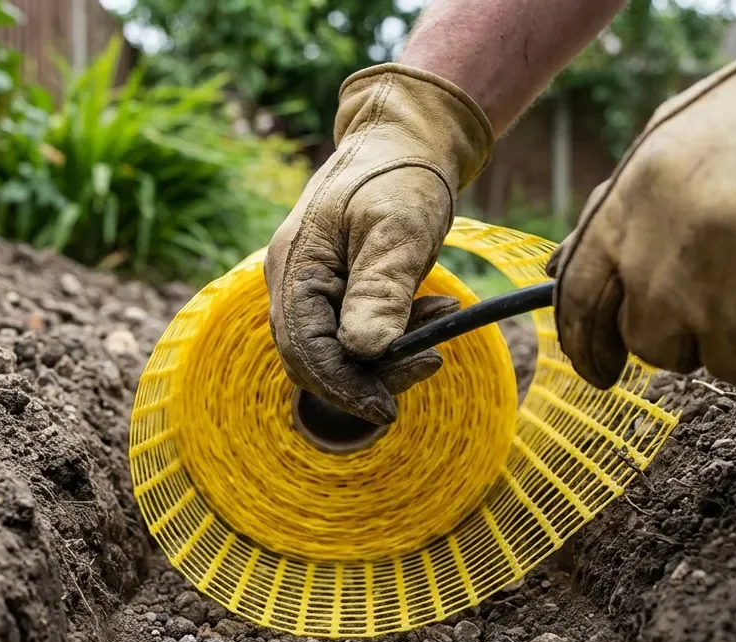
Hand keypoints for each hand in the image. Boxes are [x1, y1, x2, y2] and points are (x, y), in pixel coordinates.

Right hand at [264, 64, 492, 424]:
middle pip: (316, 357)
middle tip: (431, 363)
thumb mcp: (397, 229)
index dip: (343, 387)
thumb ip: (379, 289)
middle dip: (371, 374)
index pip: (304, 349)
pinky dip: (393, 332)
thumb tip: (365, 351)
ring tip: (442, 320)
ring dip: (390, 351)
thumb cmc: (401, 175)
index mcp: (296, 266)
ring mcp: (311, 284)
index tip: (388, 410)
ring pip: (338, 348)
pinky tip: (434, 312)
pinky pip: (354, 329)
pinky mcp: (335, 287)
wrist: (406, 137)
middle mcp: (293, 280)